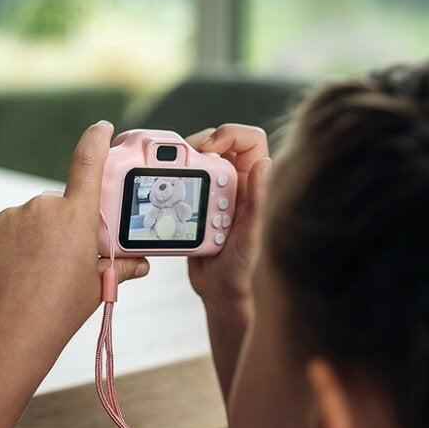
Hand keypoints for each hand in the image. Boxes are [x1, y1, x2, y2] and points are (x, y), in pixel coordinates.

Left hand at [0, 121, 148, 347]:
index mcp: (77, 214)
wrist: (14, 327)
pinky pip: (3, 231)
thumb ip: (122, 267)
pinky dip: (8, 245)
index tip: (102, 127)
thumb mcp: (99, 285)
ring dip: (33, 235)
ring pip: (28, 219)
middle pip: (57, 205)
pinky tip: (12, 270)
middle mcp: (44, 205)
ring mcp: (12, 215)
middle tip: (60, 258)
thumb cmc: (63, 307)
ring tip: (34, 271)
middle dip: (60, 224)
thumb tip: (143, 264)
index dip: (96, 139)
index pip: (89, 161)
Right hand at [186, 124, 270, 315]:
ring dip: (182, 164)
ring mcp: (215, 193)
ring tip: (171, 178)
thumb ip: (259, 200)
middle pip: (218, 144)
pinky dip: (171, 183)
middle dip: (197, 144)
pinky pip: (182, 183)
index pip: (250, 141)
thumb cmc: (245, 269)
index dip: (230, 134)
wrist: (221, 293)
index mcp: (255, 184)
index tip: (209, 148)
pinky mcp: (196, 205)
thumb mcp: (254, 235)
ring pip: (197, 161)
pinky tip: (165, 193)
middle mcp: (236, 183)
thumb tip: (264, 164)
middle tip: (181, 159)